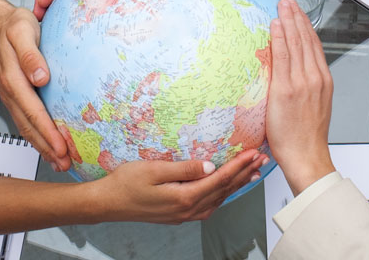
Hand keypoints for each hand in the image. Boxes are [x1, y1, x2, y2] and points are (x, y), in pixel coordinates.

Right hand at [0, 0, 70, 170]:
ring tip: (60, 162)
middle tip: (65, 163)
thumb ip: (30, 54)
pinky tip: (48, 143)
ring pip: (25, 126)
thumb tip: (41, 76)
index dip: (46, 130)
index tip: (61, 147)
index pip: (32, 110)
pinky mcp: (14, 95)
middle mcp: (9, 90)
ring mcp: (10, 95)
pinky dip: (36, 135)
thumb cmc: (12, 25)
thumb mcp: (22, 30)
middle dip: (46, 147)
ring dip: (42, 146)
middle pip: (28, 125)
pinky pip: (24, 119)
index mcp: (12, 77)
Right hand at [96, 150, 266, 223]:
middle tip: (261, 159)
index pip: (219, 179)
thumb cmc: (126, 183)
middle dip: (244, 173)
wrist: (108, 203)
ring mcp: (184, 215)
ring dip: (236, 184)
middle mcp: (188, 210)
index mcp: (184, 197)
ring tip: (251, 172)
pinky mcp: (179, 215)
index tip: (253, 153)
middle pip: (223, 190)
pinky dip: (222, 194)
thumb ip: (184, 168)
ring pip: (218, 199)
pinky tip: (225, 188)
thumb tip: (210, 165)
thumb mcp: (154, 170)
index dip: (238, 165)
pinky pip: (208, 205)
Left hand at [266, 0, 334, 195]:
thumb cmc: (307, 137)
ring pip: (296, 43)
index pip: (314, 45)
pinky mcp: (287, 89)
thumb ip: (306, 87)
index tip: (298, 12)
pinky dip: (280, 38)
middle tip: (288, 0)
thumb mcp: (314, 106)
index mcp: (323, 81)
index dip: (305, 25)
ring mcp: (302, 82)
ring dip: (288, 20)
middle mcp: (315, 78)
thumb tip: (293, 75)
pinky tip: (275, 25)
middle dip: (297, 16)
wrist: (307, 156)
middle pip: (306, 39)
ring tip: (281, 5)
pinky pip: (283, 56)